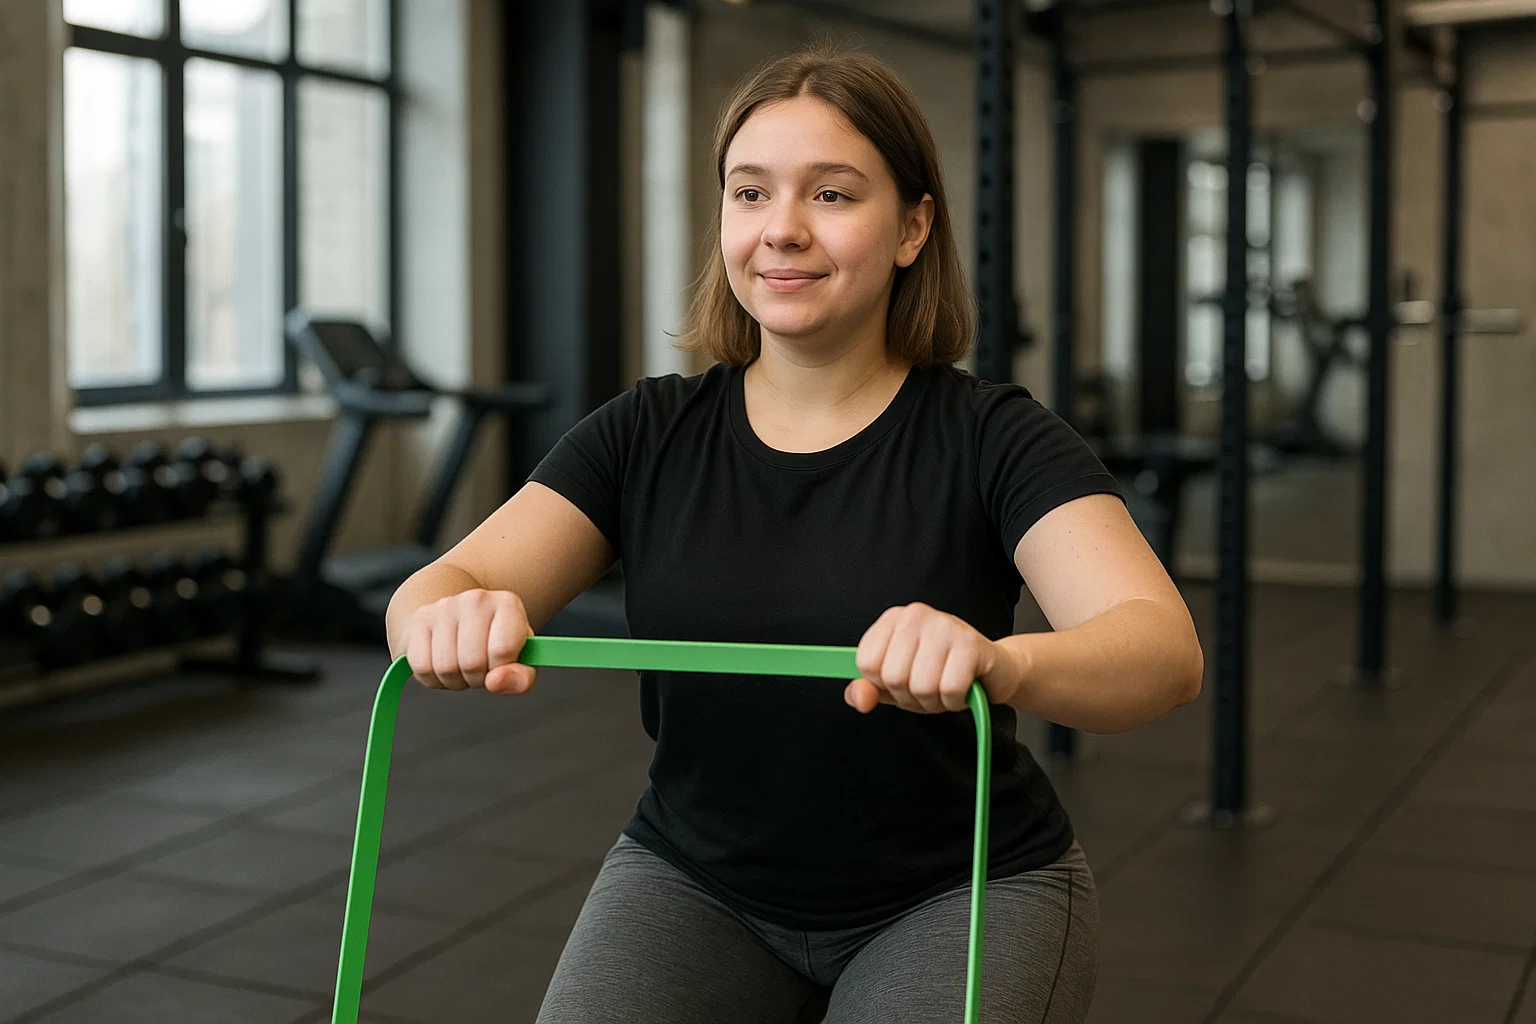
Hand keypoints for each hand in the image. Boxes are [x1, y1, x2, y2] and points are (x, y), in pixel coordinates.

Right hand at [403, 589, 536, 693]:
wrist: (459, 616)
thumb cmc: (495, 642)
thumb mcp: (519, 659)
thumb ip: (520, 677)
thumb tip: (495, 682)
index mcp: (508, 605)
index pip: (502, 651)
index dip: (501, 670)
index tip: (500, 664)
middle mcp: (476, 600)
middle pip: (471, 663)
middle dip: (476, 679)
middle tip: (479, 670)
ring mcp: (444, 607)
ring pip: (445, 668)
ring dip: (454, 681)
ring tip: (461, 667)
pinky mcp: (419, 620)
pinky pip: (422, 667)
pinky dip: (432, 679)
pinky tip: (441, 667)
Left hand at [847, 603, 1016, 713]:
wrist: (995, 670)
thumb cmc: (941, 673)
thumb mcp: (897, 684)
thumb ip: (869, 690)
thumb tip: (859, 698)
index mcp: (893, 619)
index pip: (865, 663)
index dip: (883, 684)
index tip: (903, 679)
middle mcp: (916, 615)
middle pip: (893, 677)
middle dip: (910, 697)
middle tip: (929, 688)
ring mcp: (945, 626)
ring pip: (921, 687)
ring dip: (934, 702)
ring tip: (946, 689)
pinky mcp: (971, 643)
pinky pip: (950, 689)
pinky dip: (955, 701)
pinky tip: (962, 690)